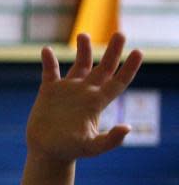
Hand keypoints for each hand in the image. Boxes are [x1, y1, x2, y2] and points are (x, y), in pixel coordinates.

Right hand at [26, 33, 142, 162]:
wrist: (48, 151)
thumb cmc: (70, 150)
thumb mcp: (91, 147)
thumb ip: (109, 140)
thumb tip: (127, 127)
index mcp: (97, 102)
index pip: (118, 81)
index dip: (129, 67)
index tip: (138, 52)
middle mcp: (86, 92)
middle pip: (104, 67)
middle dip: (113, 51)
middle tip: (120, 33)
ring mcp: (68, 90)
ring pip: (80, 63)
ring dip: (83, 49)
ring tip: (83, 35)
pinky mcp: (50, 91)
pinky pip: (50, 71)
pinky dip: (49, 60)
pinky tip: (47, 51)